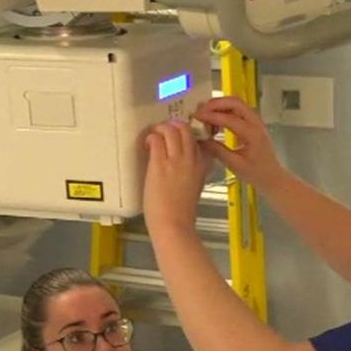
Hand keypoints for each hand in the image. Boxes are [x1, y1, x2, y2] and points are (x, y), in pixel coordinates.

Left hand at [144, 119, 212, 235]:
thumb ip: (192, 174)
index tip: (179, 137)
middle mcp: (191, 160)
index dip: (188, 135)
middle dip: (173, 126)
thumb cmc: (181, 214)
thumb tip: (182, 168)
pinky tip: (148, 144)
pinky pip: (157, 140)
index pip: (199, 141)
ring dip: (161, 129)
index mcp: (202, 167)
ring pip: (172, 130)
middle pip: (185, 130)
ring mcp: (176, 161)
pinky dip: (151, 137)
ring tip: (154, 136)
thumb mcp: (195, 189)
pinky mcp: (160, 164)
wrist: (173, 225)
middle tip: (164, 131)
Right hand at [194, 97, 288, 191]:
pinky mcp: (253, 122)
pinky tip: (215, 121)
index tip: (196, 117)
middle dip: (215, 104)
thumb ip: (218, 151)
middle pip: (234, 102)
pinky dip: (225, 110)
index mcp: (252, 134)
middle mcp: (256, 122)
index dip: (211, 116)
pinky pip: (238, 110)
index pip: (230, 119)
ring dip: (220, 106)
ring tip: (205, 115)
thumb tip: (200, 139)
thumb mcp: (235, 165)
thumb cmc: (255, 173)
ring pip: (236, 104)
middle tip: (200, 111)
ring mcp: (256, 120)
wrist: (272, 175)